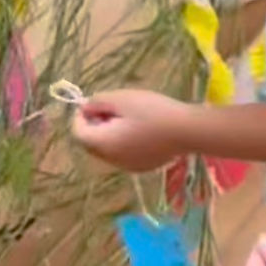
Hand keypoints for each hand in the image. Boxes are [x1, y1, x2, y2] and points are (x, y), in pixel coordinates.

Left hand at [70, 89, 192, 171]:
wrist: (186, 131)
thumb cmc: (152, 111)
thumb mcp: (122, 98)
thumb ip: (98, 102)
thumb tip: (85, 108)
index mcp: (104, 143)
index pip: (78, 133)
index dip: (79, 117)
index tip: (92, 103)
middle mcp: (112, 160)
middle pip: (91, 144)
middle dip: (94, 126)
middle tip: (109, 108)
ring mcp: (128, 166)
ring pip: (107, 150)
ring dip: (108, 134)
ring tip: (126, 117)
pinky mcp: (142, 167)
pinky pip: (123, 155)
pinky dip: (123, 142)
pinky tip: (140, 129)